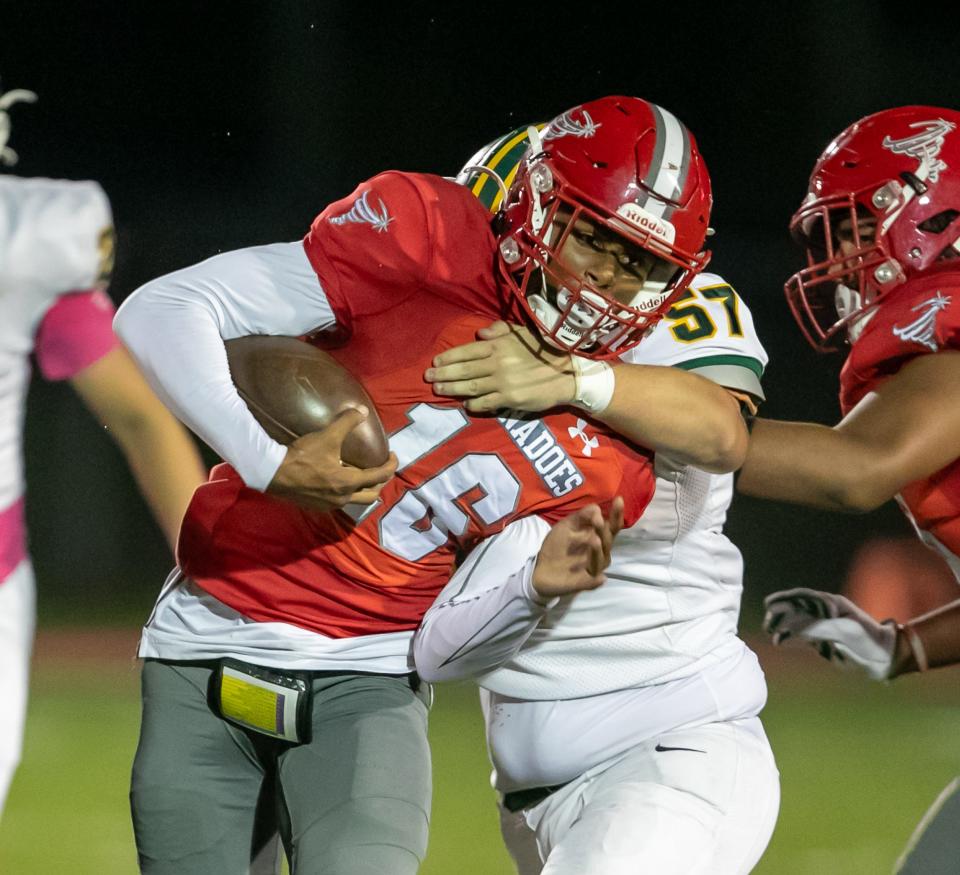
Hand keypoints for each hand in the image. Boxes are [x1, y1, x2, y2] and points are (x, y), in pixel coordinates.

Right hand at [267, 407, 397, 510]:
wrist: (272, 473)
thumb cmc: (302, 456)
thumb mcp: (327, 436)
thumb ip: (346, 422)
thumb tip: (362, 411)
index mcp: (349, 482)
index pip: (380, 476)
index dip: (391, 465)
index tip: (393, 456)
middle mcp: (343, 497)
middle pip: (372, 496)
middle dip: (380, 483)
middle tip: (379, 468)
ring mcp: (330, 505)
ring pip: (355, 500)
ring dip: (362, 489)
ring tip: (358, 473)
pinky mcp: (317, 506)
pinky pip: (340, 501)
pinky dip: (346, 492)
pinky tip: (337, 479)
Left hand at [425, 321, 575, 412]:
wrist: (567, 372)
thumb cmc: (544, 349)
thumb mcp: (522, 333)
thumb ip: (500, 330)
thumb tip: (479, 334)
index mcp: (499, 345)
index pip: (467, 351)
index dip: (449, 357)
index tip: (435, 362)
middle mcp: (498, 363)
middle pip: (464, 370)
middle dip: (444, 374)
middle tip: (428, 378)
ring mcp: (503, 383)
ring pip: (471, 387)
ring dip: (452, 389)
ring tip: (438, 390)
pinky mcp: (511, 399)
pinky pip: (487, 402)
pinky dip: (474, 404)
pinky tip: (465, 404)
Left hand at [532, 497, 623, 597]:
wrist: (540, 569)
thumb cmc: (557, 545)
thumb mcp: (566, 526)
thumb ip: (581, 517)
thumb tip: (596, 508)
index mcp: (596, 537)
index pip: (611, 526)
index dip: (616, 514)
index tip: (618, 500)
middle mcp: (599, 552)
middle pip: (608, 541)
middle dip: (604, 531)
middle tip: (598, 521)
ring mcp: (593, 568)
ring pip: (601, 560)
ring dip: (598, 551)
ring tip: (593, 540)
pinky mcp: (584, 583)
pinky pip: (592, 582)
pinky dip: (596, 581)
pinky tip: (600, 578)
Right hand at [763, 587, 896, 679]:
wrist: (886, 658)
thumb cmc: (868, 639)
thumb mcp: (842, 630)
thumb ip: (815, 627)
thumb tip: (788, 627)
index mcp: (830, 604)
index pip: (802, 597)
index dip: (784, 599)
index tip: (769, 604)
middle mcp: (824, 614)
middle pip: (796, 610)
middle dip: (780, 614)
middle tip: (768, 622)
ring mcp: (823, 628)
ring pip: (796, 624)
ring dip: (782, 627)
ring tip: (770, 632)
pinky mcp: (823, 643)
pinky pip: (801, 638)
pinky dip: (789, 639)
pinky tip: (779, 642)